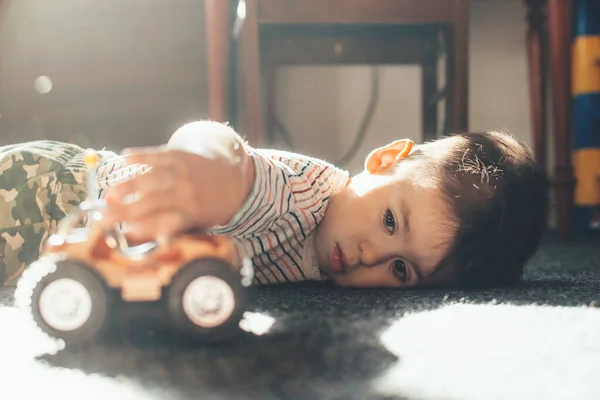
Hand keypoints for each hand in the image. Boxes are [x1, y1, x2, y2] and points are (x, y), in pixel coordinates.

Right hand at [101, 145, 249, 242]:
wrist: (231, 175)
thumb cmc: (207, 208)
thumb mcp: (197, 224)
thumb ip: (171, 230)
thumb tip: (135, 238)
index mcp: (193, 214)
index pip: (168, 221)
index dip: (148, 227)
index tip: (128, 233)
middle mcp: (187, 192)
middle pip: (153, 202)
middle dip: (126, 211)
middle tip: (103, 219)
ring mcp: (181, 172)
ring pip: (151, 178)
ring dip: (128, 185)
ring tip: (109, 194)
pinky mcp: (176, 155)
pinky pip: (154, 155)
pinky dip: (137, 156)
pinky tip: (120, 161)